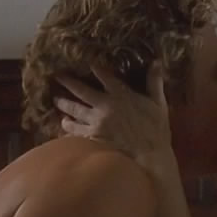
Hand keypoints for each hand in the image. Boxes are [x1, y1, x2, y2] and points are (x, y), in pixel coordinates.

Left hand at [56, 63, 171, 163]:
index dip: (94, 67)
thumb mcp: (158, 103)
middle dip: (68, 82)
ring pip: (74, 111)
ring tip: (57, 101)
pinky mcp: (93, 137)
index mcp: (121, 94)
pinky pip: (76, 131)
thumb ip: (154, 82)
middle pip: (81, 91)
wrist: (150, 154)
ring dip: (64, 105)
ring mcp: (97, 122)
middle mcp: (105, 106)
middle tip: (57, 77)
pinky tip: (64, 124)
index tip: (86, 61)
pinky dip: (68, 127)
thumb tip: (156, 62)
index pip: (104, 75)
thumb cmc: (156, 129)